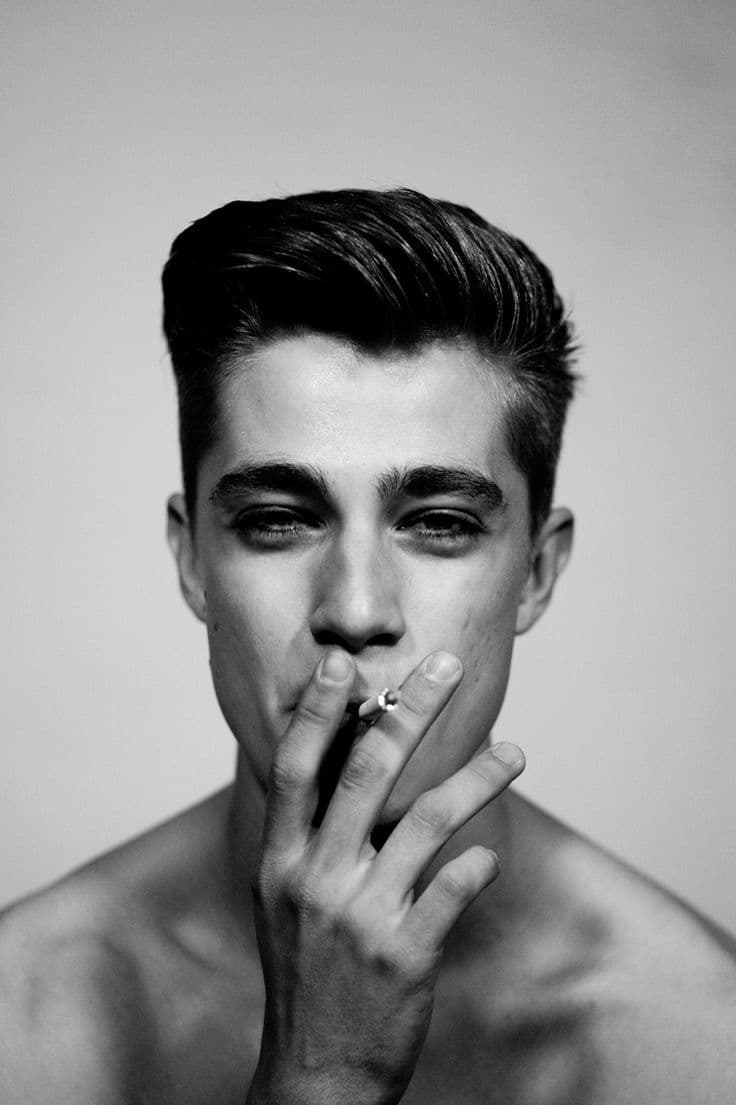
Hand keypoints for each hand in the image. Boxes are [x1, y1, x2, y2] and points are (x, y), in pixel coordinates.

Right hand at [247, 649, 524, 1104]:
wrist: (315, 1070)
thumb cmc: (305, 972)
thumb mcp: (284, 901)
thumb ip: (308, 838)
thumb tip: (344, 769)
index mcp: (281, 861)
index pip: (296, 769)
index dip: (316, 712)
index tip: (341, 664)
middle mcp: (316, 878)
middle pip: (366, 772)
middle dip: (409, 709)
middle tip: (447, 665)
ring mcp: (360, 915)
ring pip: (425, 819)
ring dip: (476, 778)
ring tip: (513, 754)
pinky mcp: (405, 953)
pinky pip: (454, 888)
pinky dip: (478, 864)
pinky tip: (490, 858)